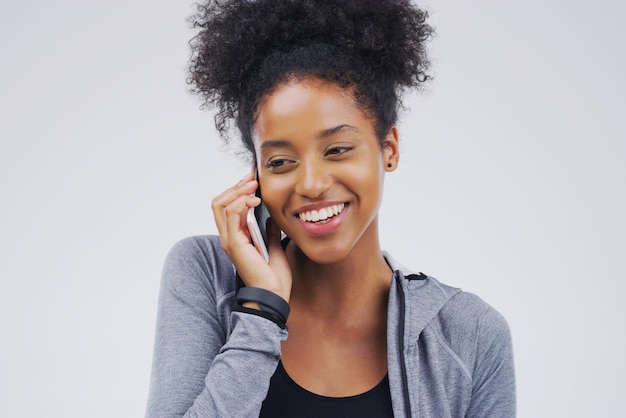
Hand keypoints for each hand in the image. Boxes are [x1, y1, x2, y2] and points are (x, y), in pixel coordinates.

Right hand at [211, 173, 291, 302]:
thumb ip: (270, 231)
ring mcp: (229, 240)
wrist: (274, 294)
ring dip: (238, 191)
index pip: (226, 206)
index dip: (237, 190)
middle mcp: (229, 237)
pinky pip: (231, 215)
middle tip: (252, 179)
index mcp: (236, 237)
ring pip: (220, 205)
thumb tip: (272, 216)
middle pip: (218, 202)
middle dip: (235, 186)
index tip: (252, 180)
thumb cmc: (274, 276)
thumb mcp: (274, 246)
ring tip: (253, 186)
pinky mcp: (234, 243)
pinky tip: (255, 201)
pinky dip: (241, 202)